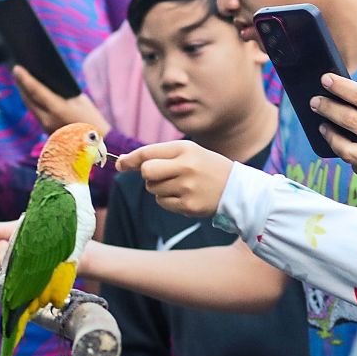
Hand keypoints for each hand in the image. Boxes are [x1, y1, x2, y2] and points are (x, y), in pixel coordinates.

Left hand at [13, 66, 109, 134]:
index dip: (24, 78)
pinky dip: (33, 103)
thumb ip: (64, 92)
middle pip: (29, 99)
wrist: (97, 146)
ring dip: (26, 94)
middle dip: (21, 85)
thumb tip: (49, 84)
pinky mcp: (47, 132)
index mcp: (58, 109)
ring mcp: (46, 127)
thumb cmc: (93, 120)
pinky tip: (32, 97)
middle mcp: (48, 119)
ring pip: (31, 107)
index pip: (35, 90)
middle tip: (17, 72)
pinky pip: (36, 114)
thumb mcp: (81, 101)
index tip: (17, 68)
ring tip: (22, 82)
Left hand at [116, 141, 232, 217]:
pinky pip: (162, 203)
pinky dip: (168, 200)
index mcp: (185, 149)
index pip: (148, 153)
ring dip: (159, 188)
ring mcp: (187, 187)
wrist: (236, 189)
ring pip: (153, 189)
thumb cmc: (206, 167)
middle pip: (146, 172)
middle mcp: (186, 166)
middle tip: (159, 175)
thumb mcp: (188, 153)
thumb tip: (122, 161)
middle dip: (147, 175)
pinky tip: (184, 196)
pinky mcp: (188, 206)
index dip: (130, 159)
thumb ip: (158, 154)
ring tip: (180, 185)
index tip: (120, 163)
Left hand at [310, 74, 356, 192]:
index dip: (341, 88)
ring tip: (323, 127)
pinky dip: (350, 155)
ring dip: (331, 137)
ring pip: (347, 152)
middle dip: (328, 109)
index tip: (325, 79)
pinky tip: (347, 145)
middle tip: (315, 102)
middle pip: (351, 122)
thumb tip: (349, 97)